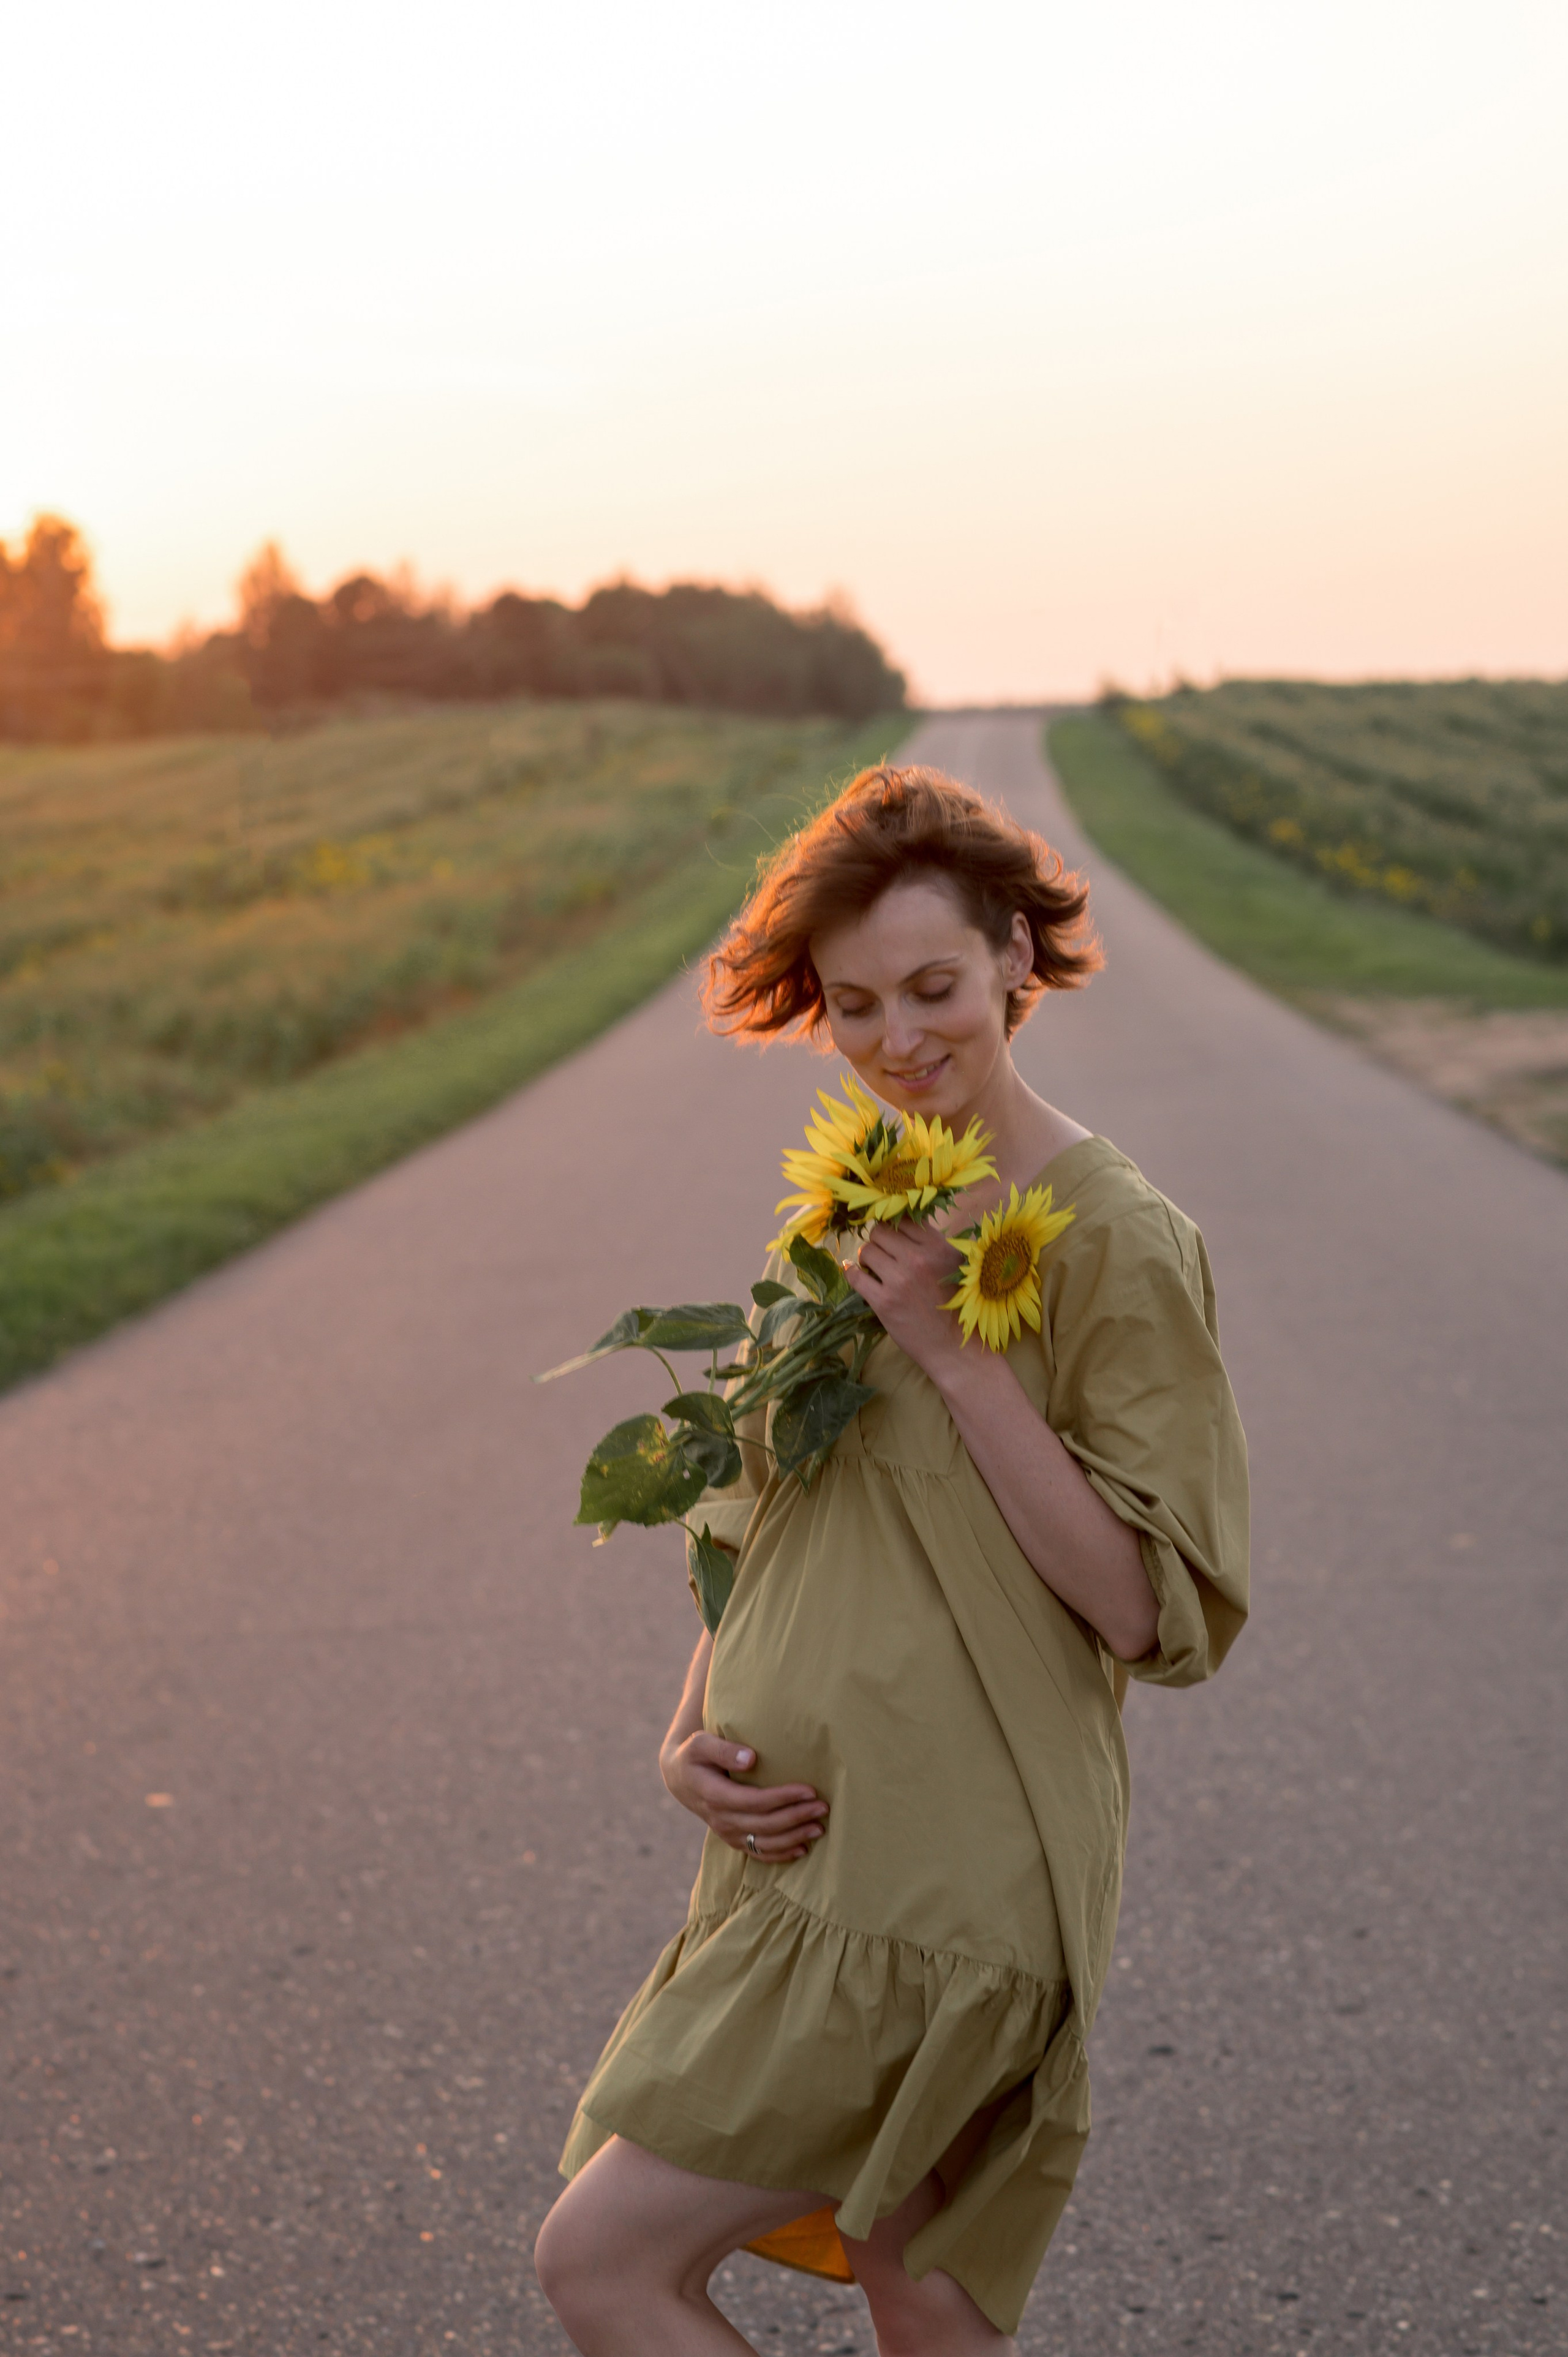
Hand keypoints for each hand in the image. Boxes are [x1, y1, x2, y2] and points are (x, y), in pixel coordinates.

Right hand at [660, 1730, 827, 1862]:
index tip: (809, 1790)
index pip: (754, 1801)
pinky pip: (758, 1852)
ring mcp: (727, 1832)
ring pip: (764, 1842)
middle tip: (823, 1807)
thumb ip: (723, 1749)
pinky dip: (781, 1854)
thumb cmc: (695, 1754)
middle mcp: (721, 1819)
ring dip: (794, 1837)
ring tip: (819, 1828)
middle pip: (765, 1824)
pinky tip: (802, 1849)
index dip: (783, 1798)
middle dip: (796, 1817)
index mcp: (714, 1795)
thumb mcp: (701, 1744)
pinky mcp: (733, 1839)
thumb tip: (750, 1758)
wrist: (681, 1778)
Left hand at [843, 1217, 965, 1381]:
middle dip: (878, 1240)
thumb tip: (907, 1222)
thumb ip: (933, 1243)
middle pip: (880, 1232)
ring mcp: (898, 1280)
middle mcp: (917, 1259)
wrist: (954, 1346)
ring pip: (867, 1251)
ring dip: (867, 1257)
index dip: (894, 1225)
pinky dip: (851, 1272)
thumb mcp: (955, 1265)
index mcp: (937, 1247)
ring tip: (874, 1267)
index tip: (892, 1234)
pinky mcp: (883, 1302)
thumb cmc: (957, 1304)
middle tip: (882, 1252)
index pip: (903, 1219)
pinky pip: (855, 1276)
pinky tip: (854, 1272)